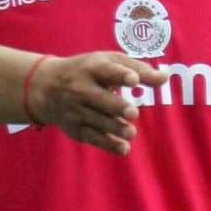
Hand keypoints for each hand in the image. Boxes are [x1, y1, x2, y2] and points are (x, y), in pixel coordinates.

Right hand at [27, 53, 165, 154]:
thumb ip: (137, 69)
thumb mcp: (108, 62)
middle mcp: (80, 89)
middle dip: (116, 106)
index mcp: (92, 68)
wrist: (46, 87)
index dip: (121, 75)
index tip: (134, 80)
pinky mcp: (75, 128)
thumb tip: (164, 78)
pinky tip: (124, 148)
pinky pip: (92, 137)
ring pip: (97, 121)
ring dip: (114, 128)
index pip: (107, 71)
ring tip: (131, 132)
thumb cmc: (88, 71)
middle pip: (100, 99)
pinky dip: (108, 144)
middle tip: (133, 113)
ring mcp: (75, 110)